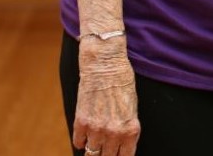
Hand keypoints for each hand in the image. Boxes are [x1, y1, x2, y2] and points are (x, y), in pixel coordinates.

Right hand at [73, 40, 140, 155]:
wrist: (105, 65)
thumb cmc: (123, 82)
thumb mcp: (133, 106)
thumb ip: (128, 127)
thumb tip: (123, 144)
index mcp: (130, 129)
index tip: (119, 154)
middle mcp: (113, 133)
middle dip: (107, 155)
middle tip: (106, 149)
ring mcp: (96, 129)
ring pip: (92, 154)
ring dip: (94, 149)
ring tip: (97, 141)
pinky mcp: (81, 122)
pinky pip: (78, 143)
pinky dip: (81, 141)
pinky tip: (86, 134)